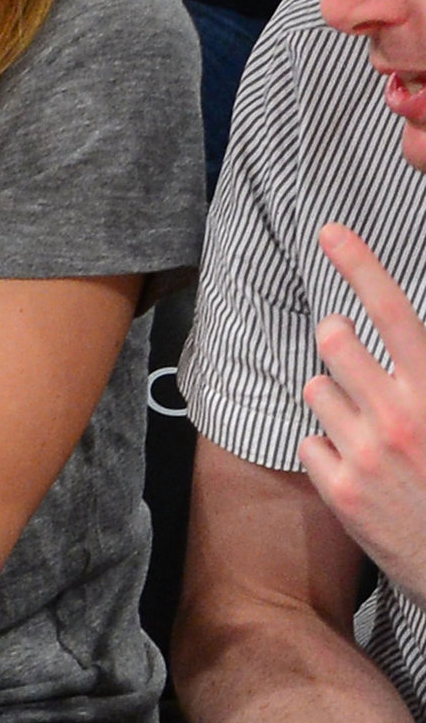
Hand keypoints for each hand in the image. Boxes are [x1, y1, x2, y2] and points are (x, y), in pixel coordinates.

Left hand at [300, 222, 425, 603]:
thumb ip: (425, 367)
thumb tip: (406, 333)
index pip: (396, 312)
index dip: (361, 265)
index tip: (331, 231)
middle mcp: (401, 417)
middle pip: (334, 339)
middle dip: (339, 341)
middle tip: (356, 361)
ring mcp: (367, 455)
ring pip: (316, 387)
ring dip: (335, 401)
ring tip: (371, 432)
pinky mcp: (341, 491)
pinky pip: (308, 439)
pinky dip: (326, 449)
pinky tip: (360, 471)